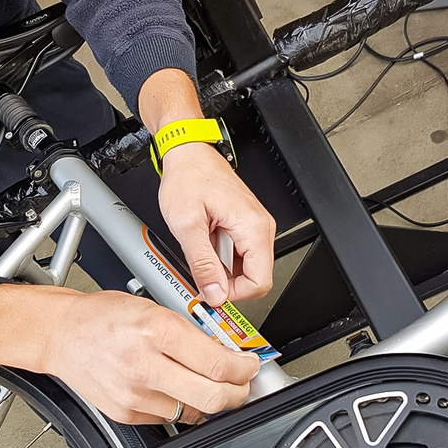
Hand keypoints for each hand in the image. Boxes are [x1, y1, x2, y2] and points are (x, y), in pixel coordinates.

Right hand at [0, 284, 260, 423]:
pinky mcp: (127, 413)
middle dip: (238, 394)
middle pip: (214, 397)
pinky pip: (169, 419)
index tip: (250, 366)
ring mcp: (135, 394)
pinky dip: (182, 407)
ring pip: (195, 413)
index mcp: (156, 330)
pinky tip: (177, 390)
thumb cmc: (101, 316)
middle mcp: (146, 365)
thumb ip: (190, 332)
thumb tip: (226, 353)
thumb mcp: (153, 307)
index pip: (219, 364)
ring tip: (209, 386)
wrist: (60, 334)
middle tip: (242, 385)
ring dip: (211, 402)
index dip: (245, 369)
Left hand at [159, 143, 275, 304]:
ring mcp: (254, 226)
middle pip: (255, 277)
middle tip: (201, 273)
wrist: (188, 153)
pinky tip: (205, 243)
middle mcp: (260, 227)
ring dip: (222, 268)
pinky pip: (239, 254)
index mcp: (252, 227)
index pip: (260, 281)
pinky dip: (221, 257)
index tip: (211, 290)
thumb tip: (214, 293)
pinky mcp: (244, 225)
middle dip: (227, 282)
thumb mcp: (187, 224)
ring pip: (246, 267)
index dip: (234, 293)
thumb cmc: (188, 178)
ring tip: (200, 249)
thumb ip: (202, 263)